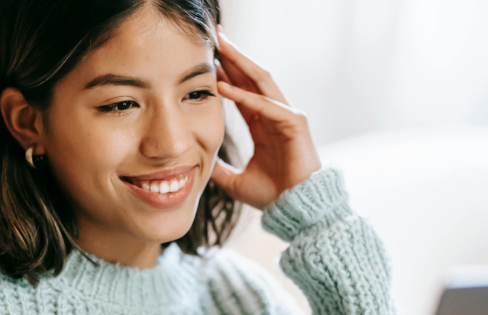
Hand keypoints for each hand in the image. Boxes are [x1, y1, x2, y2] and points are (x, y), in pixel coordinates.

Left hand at [210, 24, 321, 210]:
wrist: (296, 211)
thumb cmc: (273, 196)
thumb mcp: (236, 181)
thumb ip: (220, 170)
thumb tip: (199, 168)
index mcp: (263, 126)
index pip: (243, 91)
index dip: (226, 73)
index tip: (207, 59)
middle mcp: (275, 116)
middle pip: (252, 78)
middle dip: (234, 56)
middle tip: (215, 36)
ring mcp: (287, 117)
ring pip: (261, 82)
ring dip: (240, 63)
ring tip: (220, 47)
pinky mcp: (295, 124)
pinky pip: (266, 106)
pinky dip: (245, 96)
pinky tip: (224, 86)